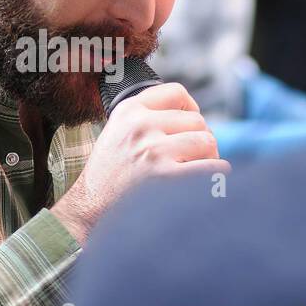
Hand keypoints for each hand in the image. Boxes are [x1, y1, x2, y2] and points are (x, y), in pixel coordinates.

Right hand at [51, 82, 229, 243]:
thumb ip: (148, 118)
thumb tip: (194, 117)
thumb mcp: (117, 133)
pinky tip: (204, 185)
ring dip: (209, 159)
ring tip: (194, 172)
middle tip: (191, 160)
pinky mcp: (166, 176)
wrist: (89, 213)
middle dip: (200, 141)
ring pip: (208, 142)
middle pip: (198, 121)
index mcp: (128, 111)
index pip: (177, 93)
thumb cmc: (109, 177)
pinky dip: (216, 177)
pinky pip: (214, 167)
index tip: (189, 127)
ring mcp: (153, 150)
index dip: (190, 109)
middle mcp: (140, 125)